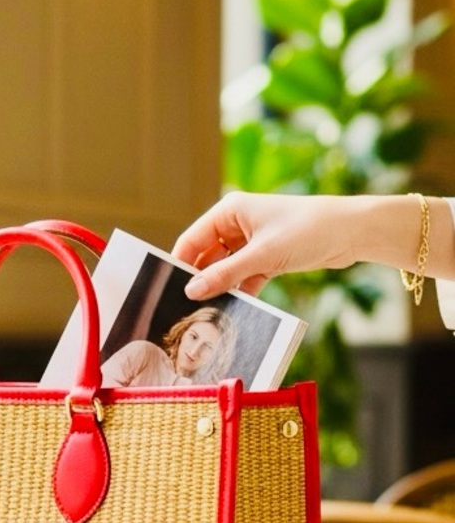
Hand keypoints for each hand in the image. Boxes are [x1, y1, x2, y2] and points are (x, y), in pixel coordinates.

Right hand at [172, 192, 380, 299]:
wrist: (353, 232)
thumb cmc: (308, 230)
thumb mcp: (262, 255)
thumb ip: (225, 274)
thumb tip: (192, 291)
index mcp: (230, 211)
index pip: (192, 239)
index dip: (181, 264)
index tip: (169, 290)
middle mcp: (238, 223)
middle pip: (208, 255)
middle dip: (201, 279)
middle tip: (188, 307)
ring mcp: (254, 241)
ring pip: (227, 268)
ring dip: (223, 287)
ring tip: (211, 311)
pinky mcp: (269, 257)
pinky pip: (245, 276)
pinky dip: (242, 290)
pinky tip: (237, 308)